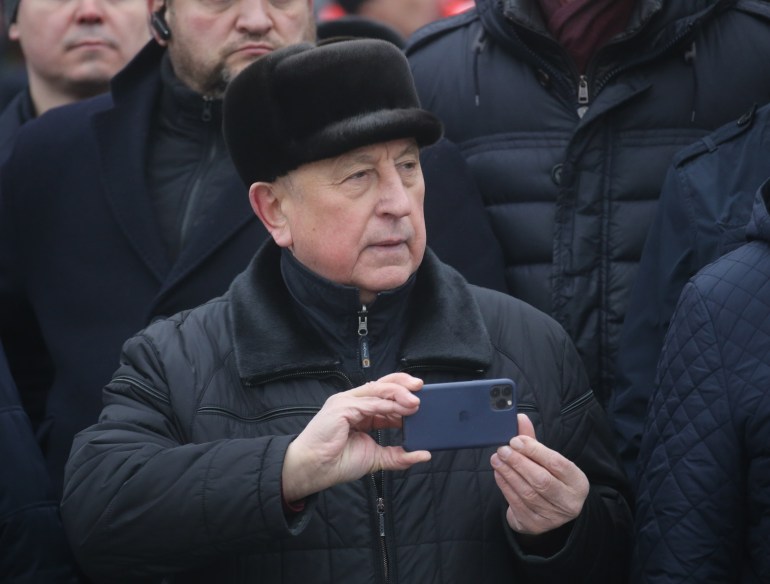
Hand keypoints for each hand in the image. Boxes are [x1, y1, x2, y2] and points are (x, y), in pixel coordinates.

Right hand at [282, 373, 430, 502]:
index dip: (403, 395)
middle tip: (421, 388)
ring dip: (399, 394)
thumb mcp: (375, 458)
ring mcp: (346, 402)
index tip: (421, 401)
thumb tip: (422, 454)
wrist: (314, 469)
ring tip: (415, 402)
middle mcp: (353, 402)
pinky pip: (369, 402)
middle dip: (403, 384)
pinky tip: (401, 409)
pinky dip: (387, 405)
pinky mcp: (341, 407)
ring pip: (377, 390)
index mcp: (359, 411)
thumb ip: (398, 455)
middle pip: (382, 384)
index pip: (384, 395)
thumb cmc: (337, 462)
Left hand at [490, 413, 588, 534]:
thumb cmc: (550, 479)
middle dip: (518, 462)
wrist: (551, 513)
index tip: (516, 440)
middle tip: (502, 450)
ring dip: (508, 473)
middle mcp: (568, 502)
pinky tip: (498, 473)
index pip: (557, 464)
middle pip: (542, 480)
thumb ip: (533, 441)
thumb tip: (520, 418)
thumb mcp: (548, 461)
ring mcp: (552, 517)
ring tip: (497, 459)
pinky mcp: (534, 525)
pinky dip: (505, 486)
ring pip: (527, 492)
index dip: (535, 451)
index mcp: (577, 482)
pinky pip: (517, 503)